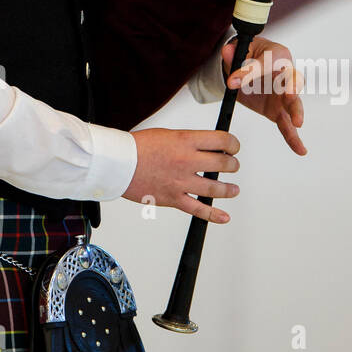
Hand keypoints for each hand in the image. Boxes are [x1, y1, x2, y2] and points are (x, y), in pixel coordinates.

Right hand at [122, 127, 240, 222]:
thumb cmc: (136, 147)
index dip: (233, 143)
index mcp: (185, 141)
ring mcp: (181, 181)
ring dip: (229, 189)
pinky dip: (214, 215)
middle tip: (232, 165)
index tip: (233, 146)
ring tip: (234, 189)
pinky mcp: (173, 198)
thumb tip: (202, 147)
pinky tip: (224, 217)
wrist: (118, 163)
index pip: (221, 140)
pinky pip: (198, 209)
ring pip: (215, 188)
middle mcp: (187, 161)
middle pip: (223, 163)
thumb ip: (186, 142)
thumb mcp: (167, 134)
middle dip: (232, 164)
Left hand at [221, 36, 306, 155]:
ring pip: (293, 105)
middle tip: (290, 95)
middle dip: (292, 88)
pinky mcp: (278, 111)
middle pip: (292, 82)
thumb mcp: (240, 52)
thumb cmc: (249, 53)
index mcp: (278, 55)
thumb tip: (227, 53)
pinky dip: (293, 138)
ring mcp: (283, 96)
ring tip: (297, 122)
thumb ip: (234, 55)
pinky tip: (300, 149)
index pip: (266, 62)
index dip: (250, 71)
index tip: (232, 82)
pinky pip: (286, 125)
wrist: (246, 64)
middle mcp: (285, 76)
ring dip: (296, 112)